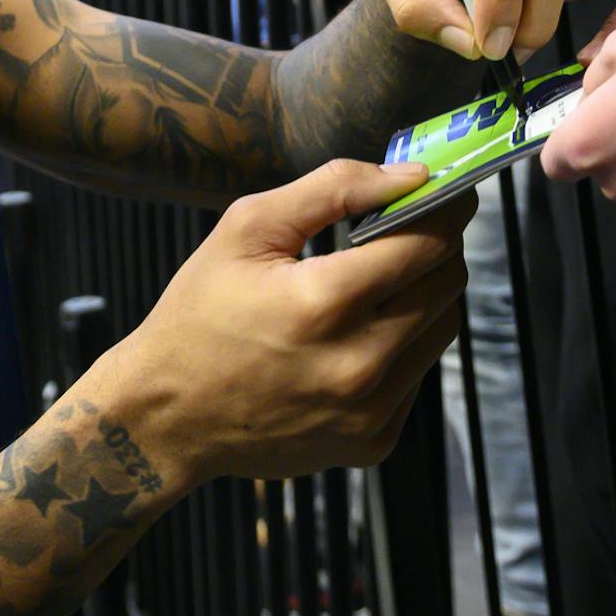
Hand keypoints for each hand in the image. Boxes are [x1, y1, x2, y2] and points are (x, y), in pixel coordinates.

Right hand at [96, 159, 471, 485]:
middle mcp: (359, 363)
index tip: (445, 191)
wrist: (168, 418)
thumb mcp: (247, 228)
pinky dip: (403, 345)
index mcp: (325, 302)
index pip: (428, 242)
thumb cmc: (200, 314)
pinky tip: (358, 335)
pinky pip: (418, 374)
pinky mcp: (375, 441)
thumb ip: (334, 188)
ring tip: (377, 282)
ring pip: (442, 328)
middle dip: (435, 247)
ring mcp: (371, 411)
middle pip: (447, 283)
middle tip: (406, 230)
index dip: (445, 207)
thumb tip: (412, 174)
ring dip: (424, 294)